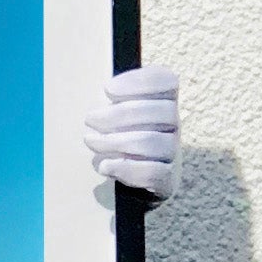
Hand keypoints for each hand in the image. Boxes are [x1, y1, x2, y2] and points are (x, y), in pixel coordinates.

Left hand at [84, 65, 178, 199]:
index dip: (139, 82)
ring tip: (91, 141)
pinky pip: (154, 173)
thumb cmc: (113, 136)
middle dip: (119, 115)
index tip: (107, 89)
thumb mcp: (109, 112)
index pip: (166, 81)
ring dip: (117, 141)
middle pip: (161, 111)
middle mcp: (172, 125)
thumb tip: (98, 91)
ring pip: (154, 143)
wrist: (123, 177)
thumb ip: (108, 99)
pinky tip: (105, 166)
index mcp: (162, 101)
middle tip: (90, 119)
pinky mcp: (166, 179)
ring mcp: (171, 153)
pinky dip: (126, 168)